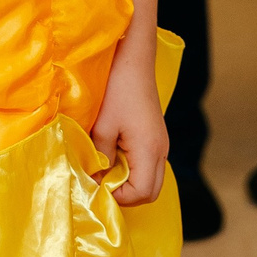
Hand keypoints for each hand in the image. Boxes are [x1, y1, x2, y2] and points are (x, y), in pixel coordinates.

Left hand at [90, 41, 167, 205]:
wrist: (134, 58)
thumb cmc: (117, 89)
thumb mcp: (102, 126)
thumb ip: (100, 157)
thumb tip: (95, 179)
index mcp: (150, 150)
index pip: (143, 193)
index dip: (119, 198)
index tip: (97, 186)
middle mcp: (161, 150)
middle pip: (151, 191)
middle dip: (126, 195)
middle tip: (101, 184)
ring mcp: (161, 143)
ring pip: (151, 178)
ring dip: (130, 181)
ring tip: (105, 170)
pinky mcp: (156, 136)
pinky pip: (149, 164)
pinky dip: (133, 169)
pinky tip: (114, 155)